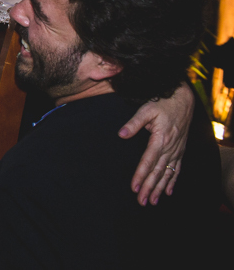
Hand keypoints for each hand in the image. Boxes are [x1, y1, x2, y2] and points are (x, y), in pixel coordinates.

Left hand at [120, 83, 193, 204]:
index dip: (140, 175)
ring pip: (167, 173)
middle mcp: (170, 148)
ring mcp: (176, 150)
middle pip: (157, 171)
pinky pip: (177, 169)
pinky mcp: (180, 150)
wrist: (183, 101)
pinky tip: (167, 192)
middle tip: (141, 201)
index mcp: (160, 139)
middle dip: (148, 187)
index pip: (148, 161)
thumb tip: (121, 134)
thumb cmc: (162, 104)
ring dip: (159, 188)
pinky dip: (172, 181)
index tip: (134, 187)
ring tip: (152, 201)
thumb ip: (134, 123)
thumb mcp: (146, 109)